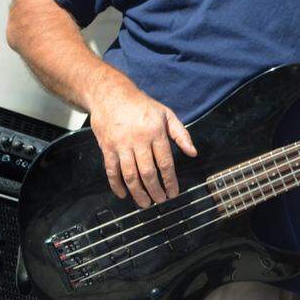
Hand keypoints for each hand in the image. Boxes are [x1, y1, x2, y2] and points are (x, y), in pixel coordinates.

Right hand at [87, 76, 197, 208]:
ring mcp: (121, 145)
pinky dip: (116, 185)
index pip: (165, 162)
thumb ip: (181, 134)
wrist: (111, 95)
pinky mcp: (107, 147)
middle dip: (155, 190)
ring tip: (145, 203)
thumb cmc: (142, 105)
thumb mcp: (166, 114)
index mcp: (156, 132)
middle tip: (160, 201)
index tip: (173, 193)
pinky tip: (124, 194)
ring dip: (138, 193)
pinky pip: (111, 171)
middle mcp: (138, 140)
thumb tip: (193, 153)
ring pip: (130, 175)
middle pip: (148, 172)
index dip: (170, 181)